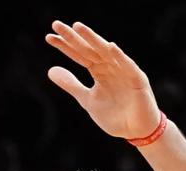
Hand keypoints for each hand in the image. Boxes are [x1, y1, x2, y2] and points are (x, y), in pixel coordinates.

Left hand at [45, 22, 159, 138]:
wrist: (135, 130)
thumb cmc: (114, 115)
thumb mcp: (87, 100)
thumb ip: (71, 85)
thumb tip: (49, 70)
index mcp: (98, 70)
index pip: (79, 54)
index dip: (65, 46)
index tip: (48, 37)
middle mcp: (109, 66)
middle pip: (89, 48)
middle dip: (74, 37)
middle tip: (57, 25)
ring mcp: (123, 70)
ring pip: (106, 52)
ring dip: (93, 39)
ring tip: (78, 28)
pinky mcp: (137, 79)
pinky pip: (127, 66)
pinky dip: (119, 57)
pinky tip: (110, 47)